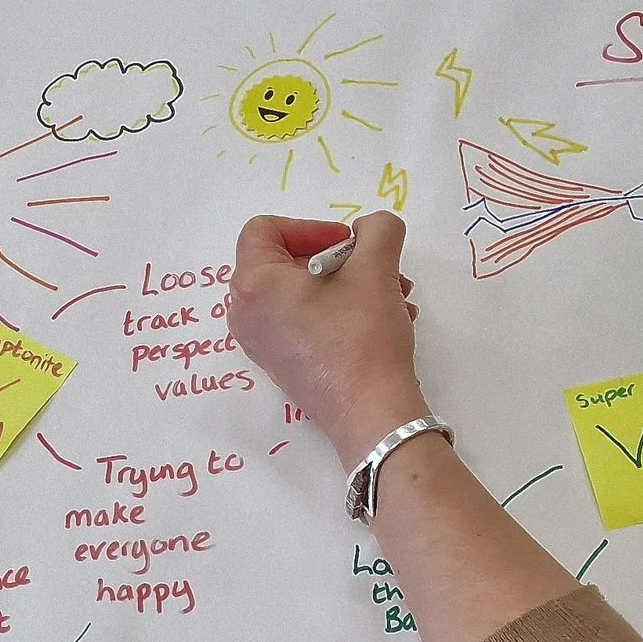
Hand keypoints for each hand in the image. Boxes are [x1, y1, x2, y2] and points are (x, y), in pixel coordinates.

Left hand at [229, 212, 426, 469]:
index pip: (265, 228)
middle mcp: (246, 313)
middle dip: (341, 258)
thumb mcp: (376, 269)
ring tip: (396, 295)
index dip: (311, 226)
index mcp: (254, 284)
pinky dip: (340, 310)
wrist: (372, 415)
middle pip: (287, 261)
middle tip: (379, 267)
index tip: (349, 243)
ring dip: (350, 284)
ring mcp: (262, 343)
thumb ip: (378, 230)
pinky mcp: (283, 365)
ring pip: (303, 292)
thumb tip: (370, 228)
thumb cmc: (362, 335)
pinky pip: (305, 321)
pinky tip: (386, 320)